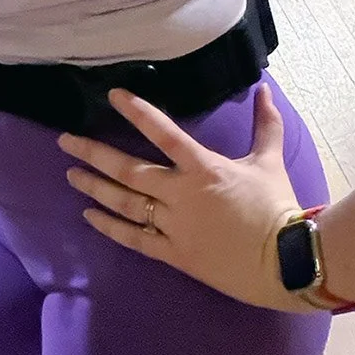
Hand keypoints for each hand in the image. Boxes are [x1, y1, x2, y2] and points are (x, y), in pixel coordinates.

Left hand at [58, 84, 314, 311]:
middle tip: (66, 142)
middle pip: (128, 170)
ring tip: (72, 175)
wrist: (288, 263)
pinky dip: (110, 227)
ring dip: (95, 187)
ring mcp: (175, 226)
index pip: (163, 132)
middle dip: (94, 154)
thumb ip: (266, 125)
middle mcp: (181, 194)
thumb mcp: (270, 161)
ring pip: (126, 203)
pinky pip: (136, 239)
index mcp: (203, 168)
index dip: (137, 112)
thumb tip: (265, 91)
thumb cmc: (279, 208)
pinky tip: (90, 217)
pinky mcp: (175, 255)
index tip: (112, 96)